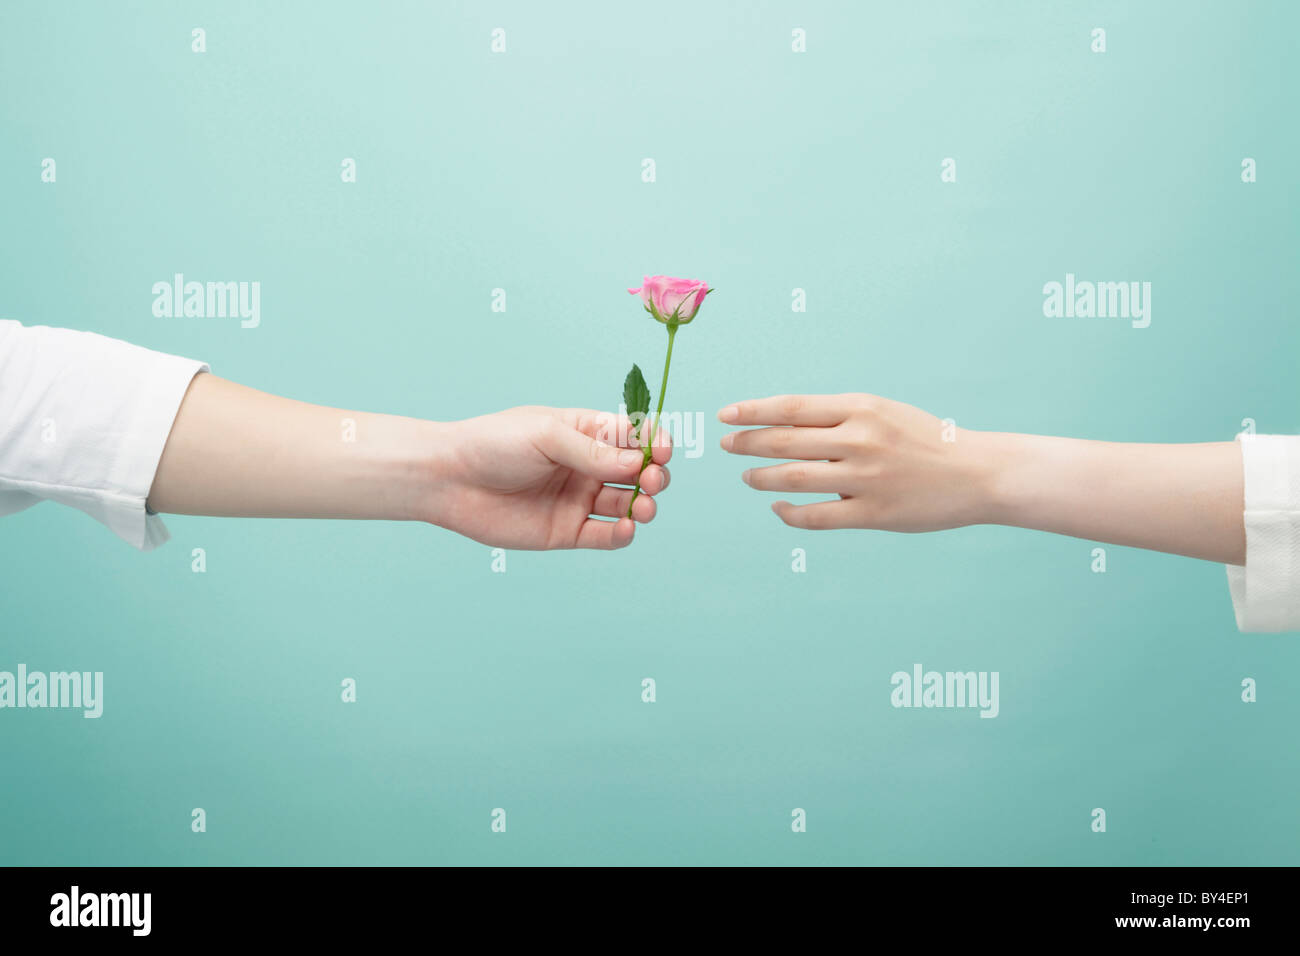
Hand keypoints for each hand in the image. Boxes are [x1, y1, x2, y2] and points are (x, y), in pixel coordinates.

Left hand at [426, 406, 671, 549]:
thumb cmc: (492, 444)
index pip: (634, 436)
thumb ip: (593, 451)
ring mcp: (577, 499)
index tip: (661, 451)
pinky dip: (621, 534)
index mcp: (585, 432)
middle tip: (650, 481)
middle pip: (638, 473)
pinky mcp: (566, 531)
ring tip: (642, 507)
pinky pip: (605, 536)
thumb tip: (638, 462)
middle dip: (654, 476)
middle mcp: (586, 466)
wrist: (449, 480)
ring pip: (627, 505)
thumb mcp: (546, 436)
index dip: (654, 443)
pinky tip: (623, 528)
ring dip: (643, 505)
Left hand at [718, 393, 992, 530]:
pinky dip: (789, 512)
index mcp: (861, 408)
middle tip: (725, 445)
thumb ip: (839, 418)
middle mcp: (860, 439)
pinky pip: (816, 516)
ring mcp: (865, 478)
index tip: (725, 414)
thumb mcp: (884, 412)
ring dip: (761, 477)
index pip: (791, 407)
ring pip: (792, 478)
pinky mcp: (873, 512)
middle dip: (746, 442)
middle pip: (784, 440)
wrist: (978, 473)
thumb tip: (785, 427)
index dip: (752, 411)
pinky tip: (778, 508)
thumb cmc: (926, 440)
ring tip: (747, 476)